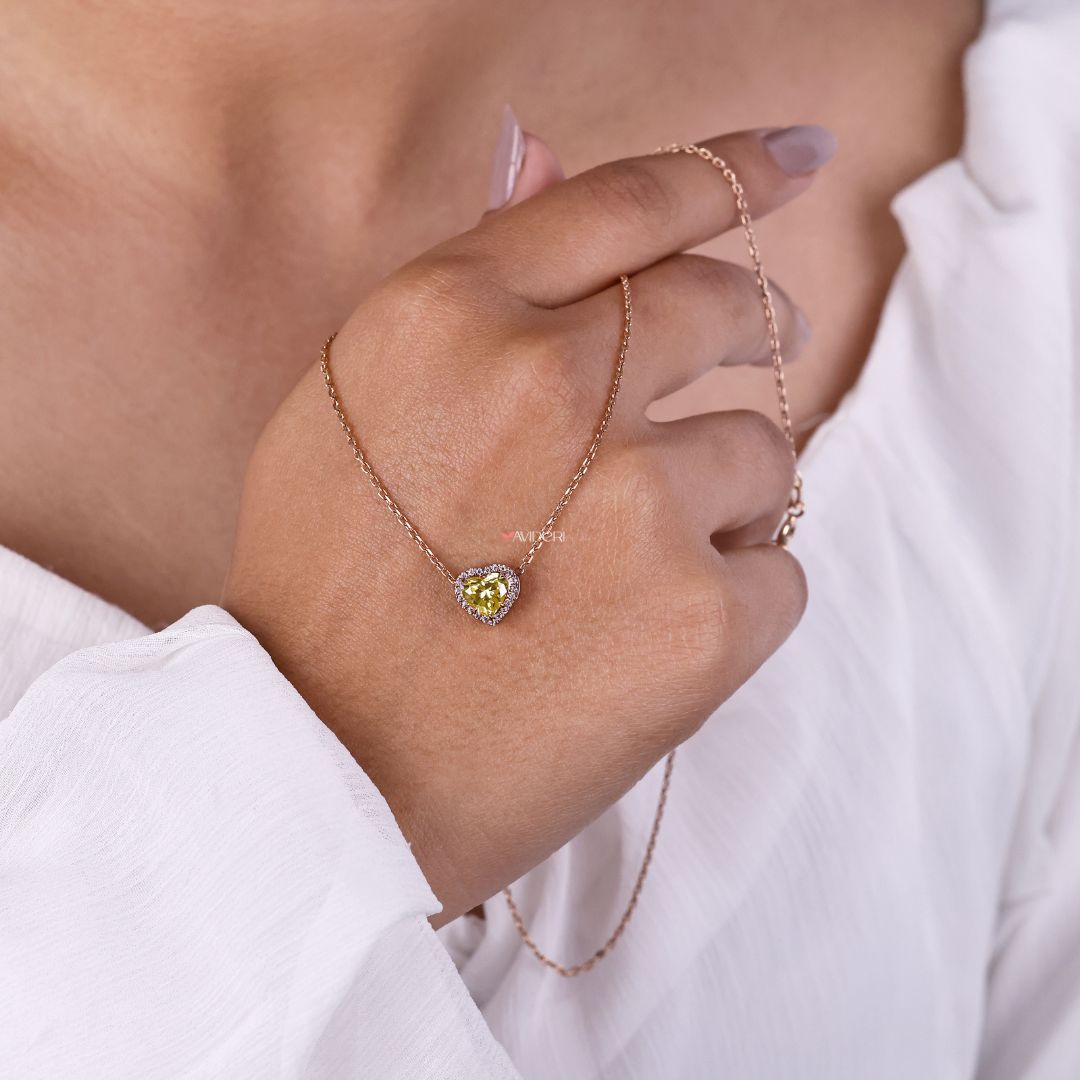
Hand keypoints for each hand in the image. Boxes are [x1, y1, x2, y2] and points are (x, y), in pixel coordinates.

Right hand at [223, 127, 827, 923]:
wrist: (330, 770)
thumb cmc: (329, 587)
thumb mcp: (359, 404)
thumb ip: (465, 282)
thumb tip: (541, 153)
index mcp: (447, 317)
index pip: (627, 203)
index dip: (727, 169)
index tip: (793, 157)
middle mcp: (547, 385)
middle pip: (720, 305)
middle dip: (754, 325)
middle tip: (764, 345)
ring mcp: (636, 501)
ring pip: (766, 450)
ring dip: (725, 500)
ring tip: (635, 569)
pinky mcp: (702, 618)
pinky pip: (782, 570)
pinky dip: (737, 601)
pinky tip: (647, 645)